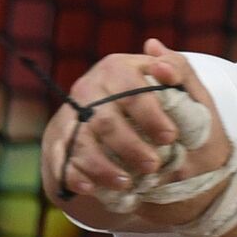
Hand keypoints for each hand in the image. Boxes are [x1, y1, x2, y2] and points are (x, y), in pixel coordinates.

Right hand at [40, 39, 229, 214]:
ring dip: (105, 167)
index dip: (151, 114)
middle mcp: (89, 90)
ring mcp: (71, 117)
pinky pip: (62, 160)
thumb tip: (156, 47)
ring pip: (83, 143)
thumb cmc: (153, 106)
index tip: (171, 136)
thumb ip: (176, 68)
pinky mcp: (59, 143)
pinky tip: (89, 188)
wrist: (117, 127)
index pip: (131, 88)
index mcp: (117, 69)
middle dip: (131, 146)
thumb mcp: (172, 85)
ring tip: (128, 184)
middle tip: (154, 166)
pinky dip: (74, 175)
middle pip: (106, 120)